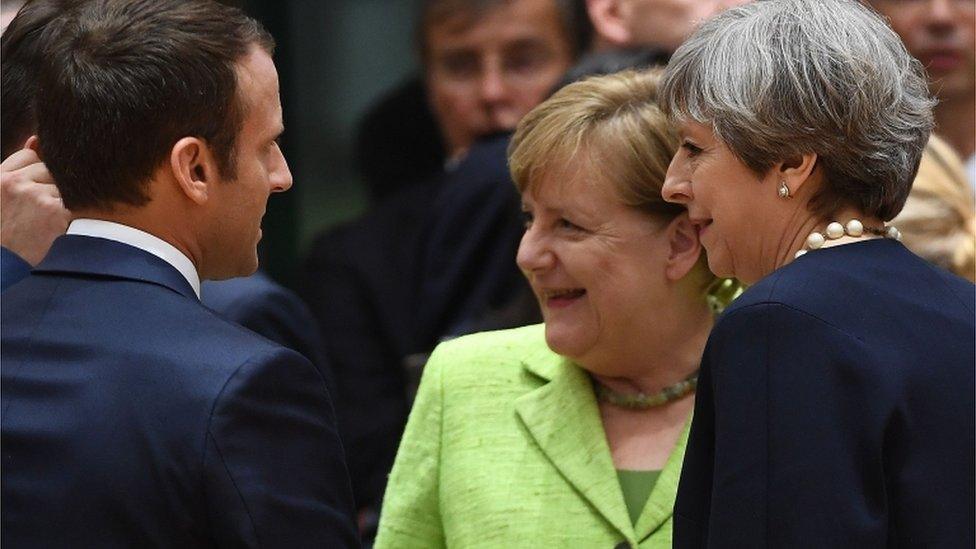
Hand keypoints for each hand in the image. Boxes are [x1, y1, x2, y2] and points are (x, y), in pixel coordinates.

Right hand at [1, 148, 70, 265]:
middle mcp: (15, 183)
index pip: (29, 156)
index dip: (35, 172)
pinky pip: (72, 205)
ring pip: (63, 187)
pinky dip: (68, 217)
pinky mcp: (55, 211)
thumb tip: (35, 141)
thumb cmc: (1, 232)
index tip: (35, 188)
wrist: (1, 263)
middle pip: (49, 170)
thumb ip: (14, 169)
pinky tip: (53, 229)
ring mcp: (36, 195)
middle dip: (49, 187)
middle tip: (39, 210)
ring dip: (60, 202)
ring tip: (43, 222)